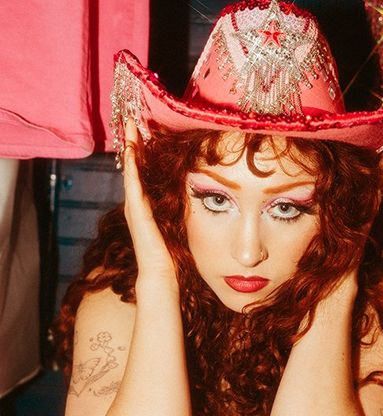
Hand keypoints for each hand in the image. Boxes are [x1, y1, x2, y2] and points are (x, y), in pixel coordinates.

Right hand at [122, 119, 176, 283]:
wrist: (161, 275)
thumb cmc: (173, 254)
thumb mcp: (178, 223)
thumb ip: (180, 208)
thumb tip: (200, 195)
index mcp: (147, 206)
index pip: (142, 173)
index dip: (141, 153)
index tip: (144, 130)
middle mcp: (137, 204)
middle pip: (133, 167)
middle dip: (132, 143)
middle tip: (131, 119)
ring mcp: (134, 208)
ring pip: (130, 171)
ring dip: (129, 148)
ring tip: (129, 126)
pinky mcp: (136, 213)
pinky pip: (133, 184)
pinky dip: (131, 166)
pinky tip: (130, 149)